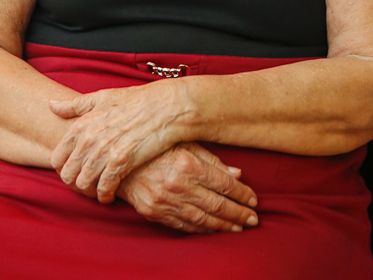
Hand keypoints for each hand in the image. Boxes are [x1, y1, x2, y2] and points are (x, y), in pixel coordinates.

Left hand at [50, 82, 185, 201]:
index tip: (75, 171)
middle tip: (87, 186)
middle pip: (67, 175)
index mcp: (81, 124)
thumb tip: (51, 104)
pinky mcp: (120, 162)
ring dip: (89, 192)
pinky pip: (103, 188)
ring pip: (83, 184)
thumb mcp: (103, 97)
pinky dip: (105, 195)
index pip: (57, 157)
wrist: (166, 107)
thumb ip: (74, 104)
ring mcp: (104, 151)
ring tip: (98, 191)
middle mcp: (88, 138)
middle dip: (75, 184)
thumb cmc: (136, 101)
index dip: (64, 169)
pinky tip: (110, 194)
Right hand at [118, 143, 258, 233]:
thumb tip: (237, 173)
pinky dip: (202, 230)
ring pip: (203, 219)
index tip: (254, 200)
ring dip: (224, 225)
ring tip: (239, 228)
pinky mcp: (155, 213)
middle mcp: (178, 185)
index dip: (242, 193)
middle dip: (238, 213)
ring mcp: (165, 201)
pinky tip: (214, 230)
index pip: (224, 183)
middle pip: (217, 205)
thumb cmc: (155, 145)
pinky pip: (184, 225)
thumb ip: (212, 159)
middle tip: (254, 219)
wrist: (118, 158)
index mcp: (188, 163)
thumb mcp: (185, 142)